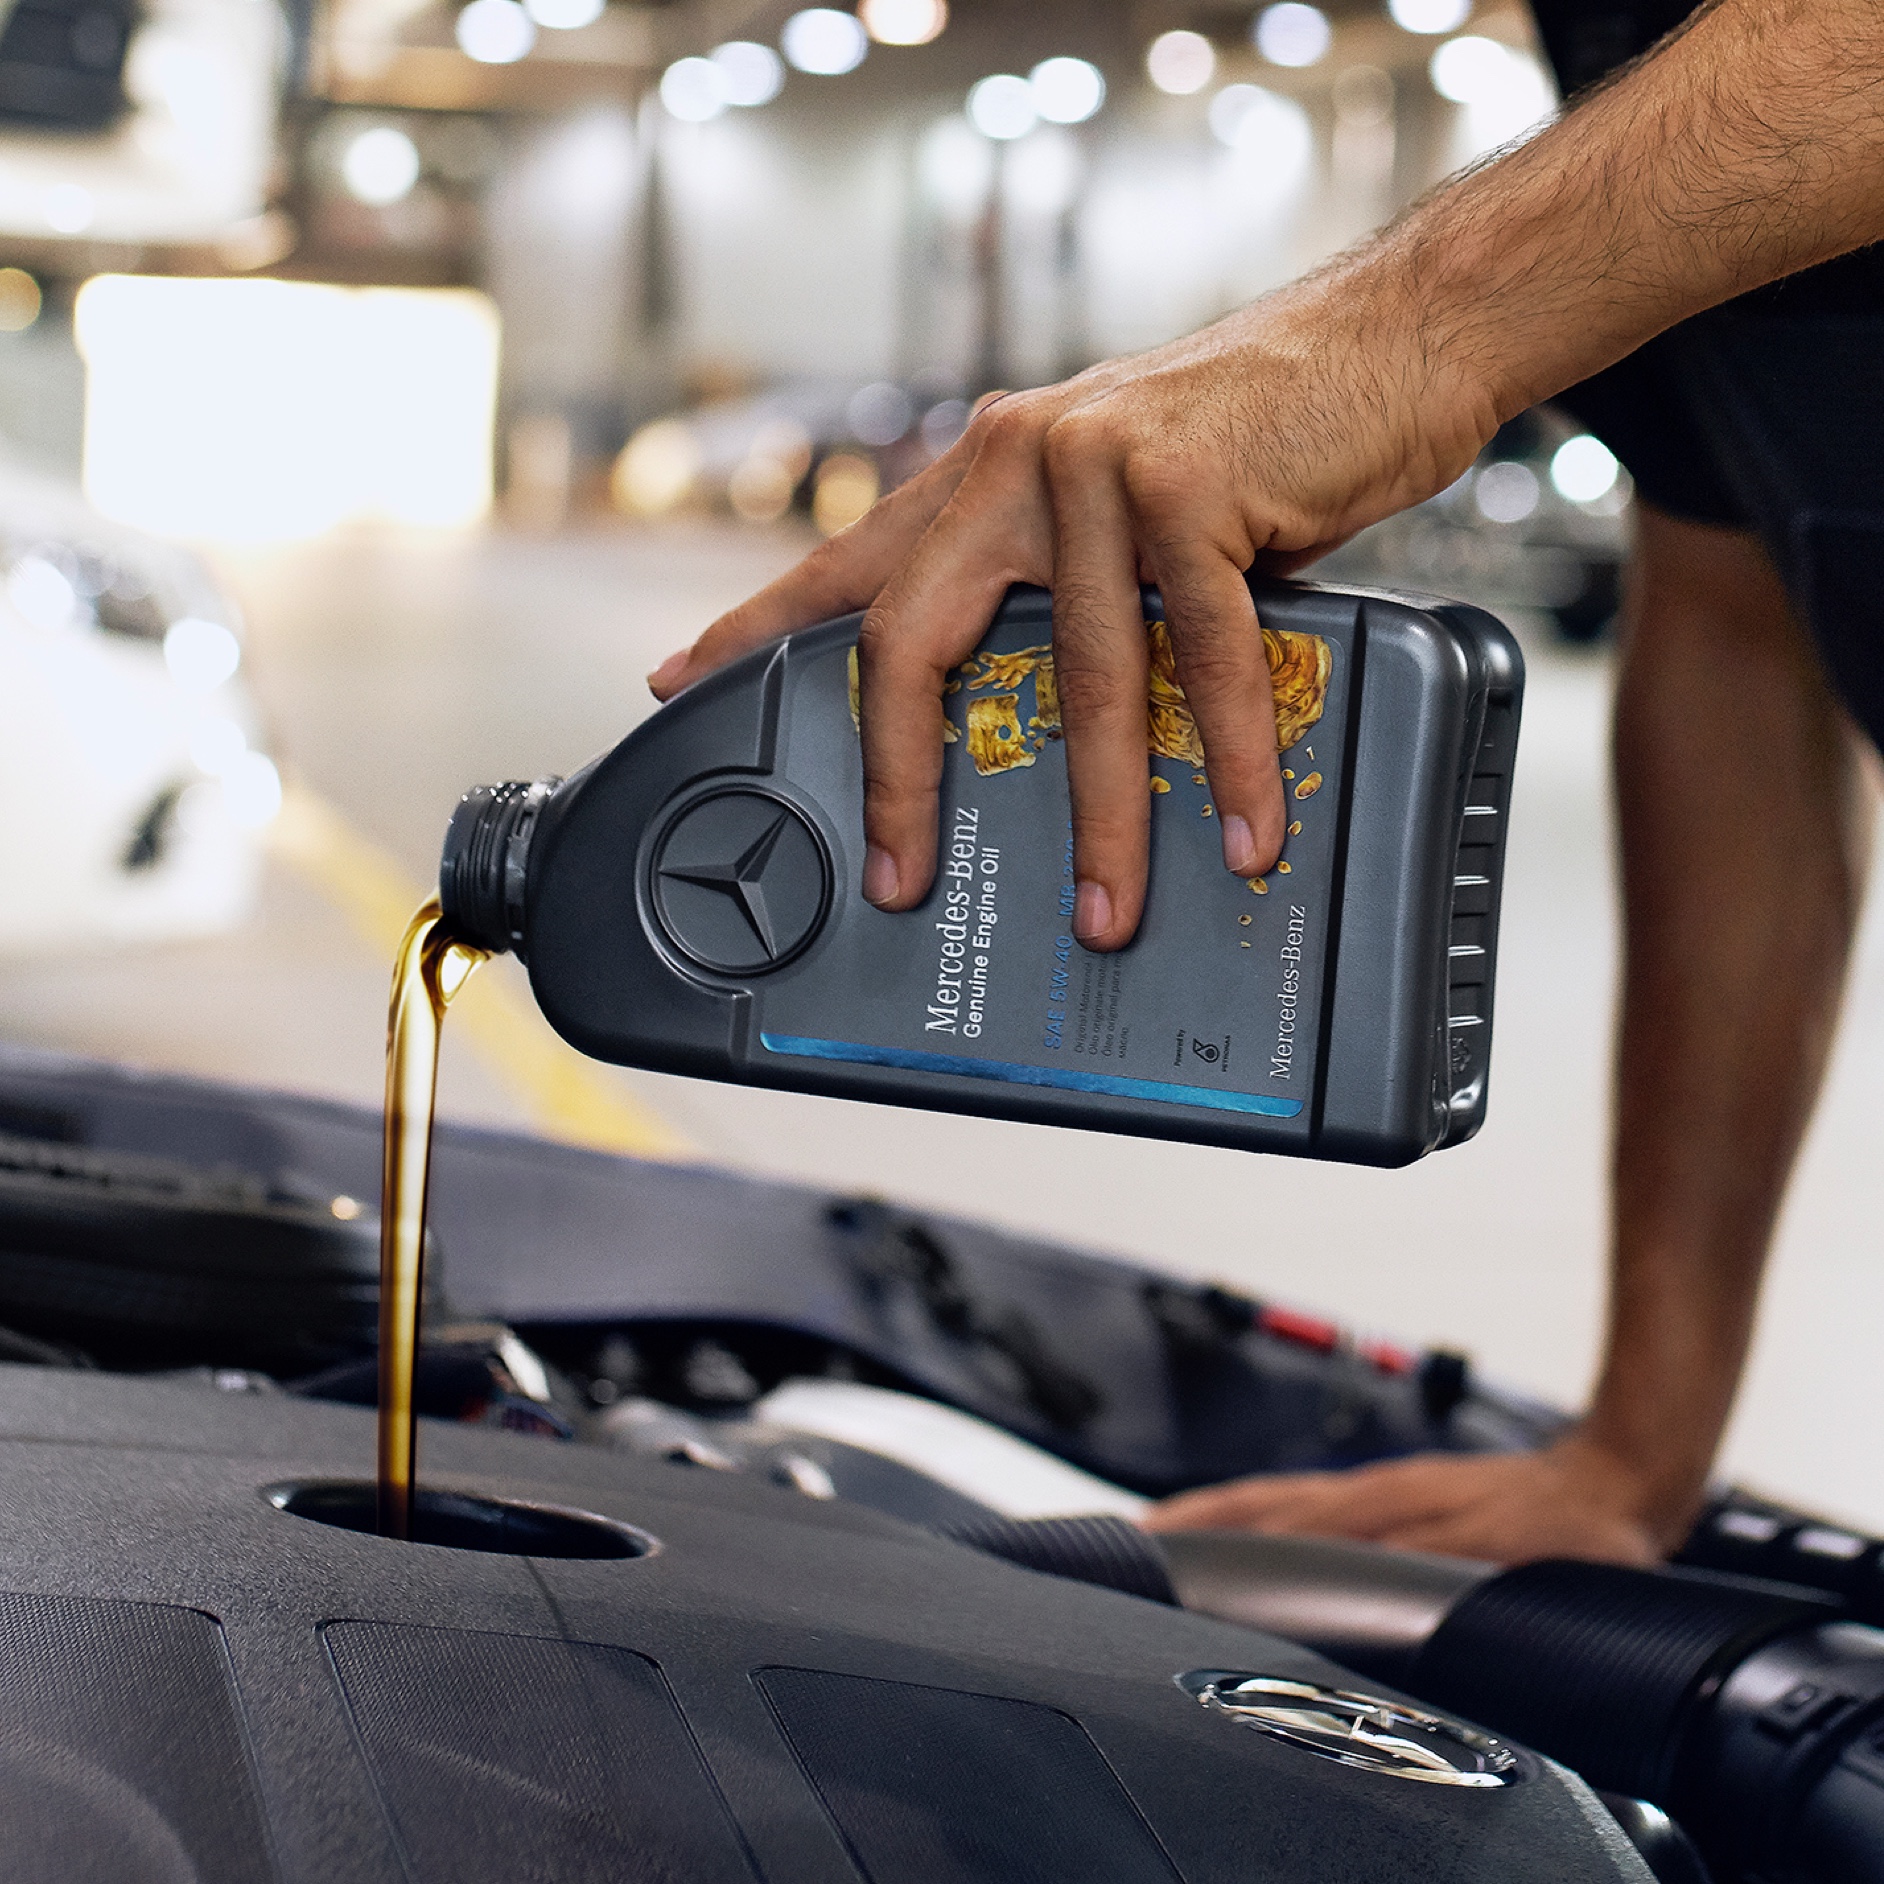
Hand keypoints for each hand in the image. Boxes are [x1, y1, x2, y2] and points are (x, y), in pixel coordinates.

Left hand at [648, 268, 1499, 948]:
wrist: (1388, 333)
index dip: (753, 627)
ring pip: (1077, 679)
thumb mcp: (1118, 499)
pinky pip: (1200, 654)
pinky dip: (1225, 754)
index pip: (846, 565)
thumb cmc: (1254, 433)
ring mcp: (1095, 466)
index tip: (676, 683)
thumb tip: (1036, 708)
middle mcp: (1013, 461)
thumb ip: (1057, 582)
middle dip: (902, 778)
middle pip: (912, 640)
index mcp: (982, 471)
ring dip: (1102, 815)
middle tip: (899, 877)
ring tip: (1108, 909)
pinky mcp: (1189, 482)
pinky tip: (1240, 824)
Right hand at [1139, 1436, 1690, 1565]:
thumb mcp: (1490, 1563)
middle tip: (1124, 1542)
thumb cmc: (1567, 1533)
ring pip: (1273, 1501)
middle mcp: (1365, 1494)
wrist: (1617, 1478)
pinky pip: (1303, 1501)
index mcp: (1376, 1510)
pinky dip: (1256, 1513)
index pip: (1262, 1520)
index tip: (1144, 1545)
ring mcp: (1378, 1491)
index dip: (1201, 1535)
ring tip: (1160, 1532)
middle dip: (1184, 1524)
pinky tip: (1251, 1529)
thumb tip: (1335, 1575)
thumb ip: (1411, 1573)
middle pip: (1251, 1505)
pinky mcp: (1396, 1496)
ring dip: (1212, 1517)